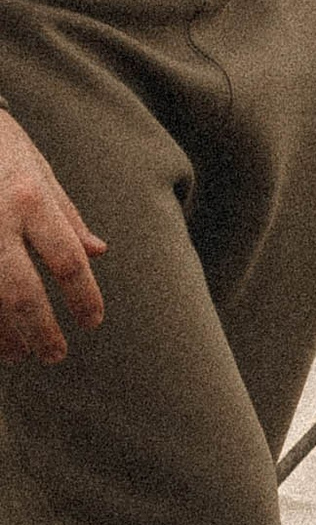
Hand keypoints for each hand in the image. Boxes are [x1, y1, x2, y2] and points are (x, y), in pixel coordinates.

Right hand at [0, 102, 106, 363]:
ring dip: (3, 336)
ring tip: (19, 354)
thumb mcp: (38, 168)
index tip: (92, 322)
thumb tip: (98, 252)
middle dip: (42, 331)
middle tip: (56, 356)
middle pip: (23, 294)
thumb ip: (66, 215)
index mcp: (31, 199)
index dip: (84, 298)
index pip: (67, 261)